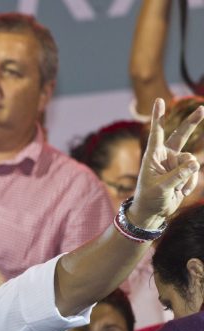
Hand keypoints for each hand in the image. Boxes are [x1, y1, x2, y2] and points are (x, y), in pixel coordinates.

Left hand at [131, 98, 203, 226]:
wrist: (153, 212)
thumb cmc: (150, 199)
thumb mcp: (162, 188)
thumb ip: (178, 176)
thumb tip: (194, 164)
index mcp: (152, 156)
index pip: (156, 133)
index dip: (159, 117)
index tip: (160, 100)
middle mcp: (164, 156)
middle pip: (180, 136)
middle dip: (192, 123)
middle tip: (203, 109)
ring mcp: (175, 163)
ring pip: (191, 162)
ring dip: (188, 177)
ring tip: (178, 189)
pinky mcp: (183, 172)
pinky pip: (194, 172)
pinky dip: (190, 183)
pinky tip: (182, 192)